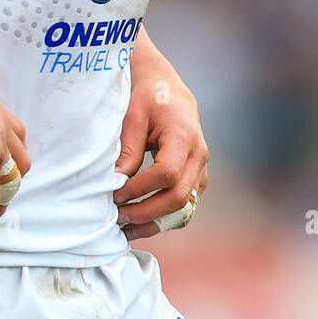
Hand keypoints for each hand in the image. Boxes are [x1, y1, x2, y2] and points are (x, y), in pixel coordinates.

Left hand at [113, 64, 208, 241]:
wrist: (169, 90)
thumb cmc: (149, 99)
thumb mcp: (133, 118)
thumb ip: (128, 152)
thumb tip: (116, 184)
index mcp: (184, 136)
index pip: (166, 174)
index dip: (140, 189)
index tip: (116, 194)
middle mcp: (198, 155)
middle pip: (178, 198)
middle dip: (147, 213)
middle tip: (118, 218)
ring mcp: (201, 168)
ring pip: (184, 208)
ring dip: (155, 222)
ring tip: (126, 228)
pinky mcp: (198, 177)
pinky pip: (185, 205)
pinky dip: (164, 217)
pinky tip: (140, 221)